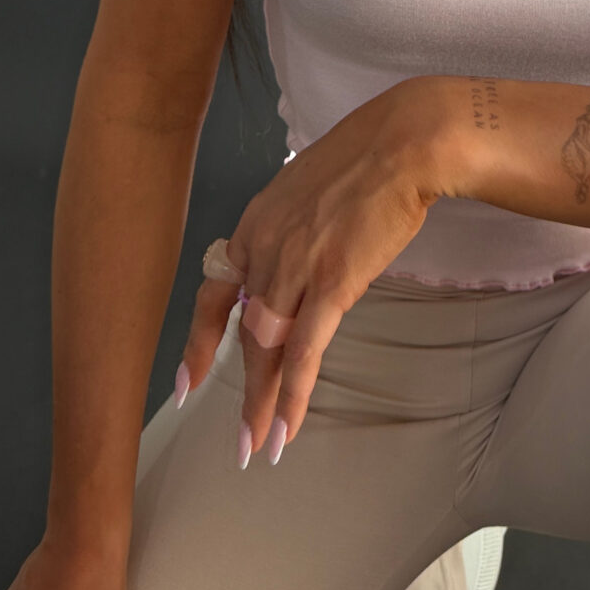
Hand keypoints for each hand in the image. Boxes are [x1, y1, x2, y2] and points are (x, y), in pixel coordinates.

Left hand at [173, 77, 447, 464]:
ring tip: (258, 446)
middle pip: (244, 332)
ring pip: (269, 348)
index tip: (187, 382)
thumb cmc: (367, 159)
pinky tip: (287, 427)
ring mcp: (295, 266)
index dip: (199, 342)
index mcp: (254, 225)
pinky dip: (295, 393)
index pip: (213, 293)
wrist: (403, 143)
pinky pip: (306, 349)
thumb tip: (298, 262)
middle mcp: (263, 249)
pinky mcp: (331, 282)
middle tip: (236, 439)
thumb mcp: (308, 190)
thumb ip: (293, 231)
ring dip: (263, 403)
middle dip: (239, 390)